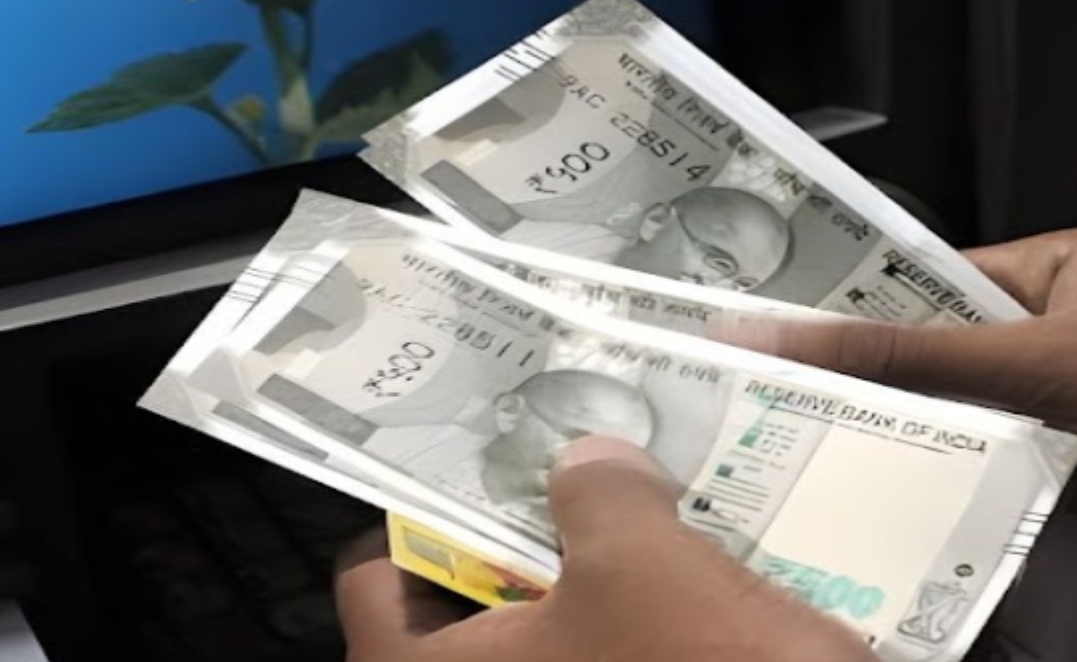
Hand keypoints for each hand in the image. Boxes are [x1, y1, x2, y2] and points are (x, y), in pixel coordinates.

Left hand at [335, 437, 875, 661]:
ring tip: (638, 475)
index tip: (459, 454)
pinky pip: (622, 638)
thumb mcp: (634, 564)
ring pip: (558, 615)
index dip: (410, 510)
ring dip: (594, 549)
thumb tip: (586, 457)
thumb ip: (594, 490)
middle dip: (523, 515)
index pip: (376, 583)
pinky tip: (692, 539)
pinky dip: (643, 594)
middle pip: (473, 590)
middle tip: (565, 446)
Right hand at [721, 228, 1076, 557]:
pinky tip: (900, 491)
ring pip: (962, 416)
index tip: (793, 325)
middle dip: (882, 378)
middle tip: (792, 393)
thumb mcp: (1045, 357)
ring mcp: (1062, 402)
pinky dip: (956, 485)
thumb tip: (808, 335)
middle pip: (943, 353)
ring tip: (825, 442)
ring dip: (916, 436)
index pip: (935, 280)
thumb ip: (921, 354)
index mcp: (1057, 271)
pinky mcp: (1068, 467)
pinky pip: (991, 470)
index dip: (864, 304)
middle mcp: (1055, 331)